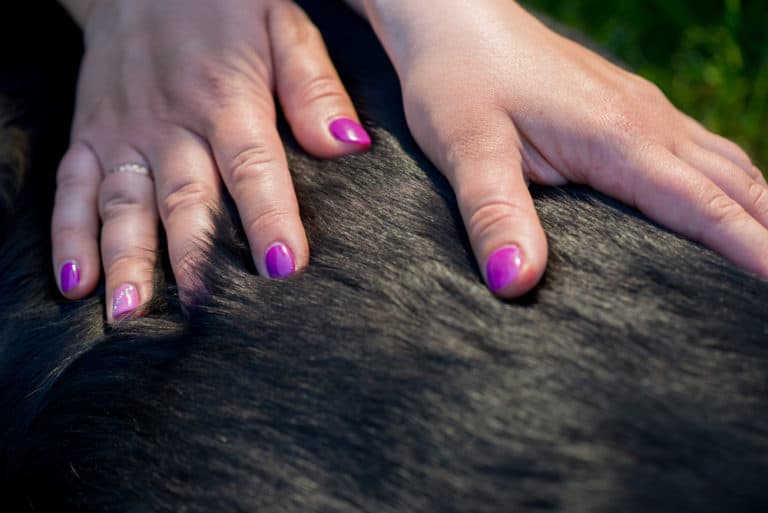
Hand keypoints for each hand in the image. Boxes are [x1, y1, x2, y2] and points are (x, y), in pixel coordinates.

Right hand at [53, 0, 370, 320]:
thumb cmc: (226, 6)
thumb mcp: (283, 26)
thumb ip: (313, 87)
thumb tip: (348, 145)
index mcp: (227, 98)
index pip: (253, 168)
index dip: (269, 219)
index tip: (284, 271)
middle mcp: (171, 122)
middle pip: (185, 200)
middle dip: (195, 261)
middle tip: (204, 318)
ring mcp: (124, 132)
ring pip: (124, 204)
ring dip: (128, 261)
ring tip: (131, 314)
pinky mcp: (90, 135)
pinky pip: (71, 189)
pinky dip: (68, 236)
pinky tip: (77, 283)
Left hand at [356, 0, 766, 296]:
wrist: (455, 19)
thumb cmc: (457, 78)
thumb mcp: (467, 148)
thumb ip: (495, 213)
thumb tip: (516, 282)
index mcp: (617, 138)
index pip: (703, 206)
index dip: (748, 254)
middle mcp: (645, 121)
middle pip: (733, 186)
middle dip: (765, 237)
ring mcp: (641, 110)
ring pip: (725, 164)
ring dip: (754, 210)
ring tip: (766, 255)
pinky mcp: (628, 107)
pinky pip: (700, 148)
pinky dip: (727, 184)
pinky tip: (723, 202)